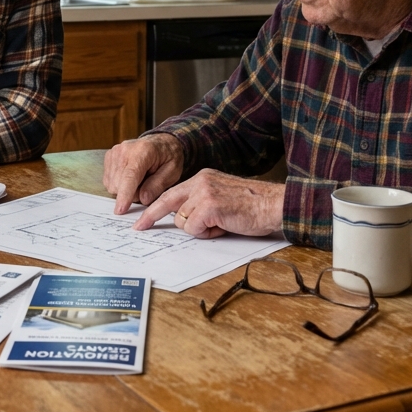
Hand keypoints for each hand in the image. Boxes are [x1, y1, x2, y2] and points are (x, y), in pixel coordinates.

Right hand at [103, 134, 184, 214]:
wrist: (160, 143)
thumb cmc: (168, 157)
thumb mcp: (172, 172)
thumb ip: (158, 185)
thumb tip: (143, 199)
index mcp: (143, 151)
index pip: (130, 175)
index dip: (125, 194)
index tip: (120, 210)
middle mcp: (125, 150)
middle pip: (119, 184)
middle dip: (132, 194)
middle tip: (146, 187)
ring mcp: (114, 152)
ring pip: (112, 184)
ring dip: (124, 190)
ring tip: (139, 181)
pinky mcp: (109, 157)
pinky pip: (108, 181)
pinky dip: (119, 185)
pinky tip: (130, 179)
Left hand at [133, 170, 284, 238]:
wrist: (272, 204)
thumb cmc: (251, 206)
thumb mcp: (220, 197)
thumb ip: (200, 202)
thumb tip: (182, 219)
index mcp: (202, 177)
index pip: (171, 193)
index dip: (154, 208)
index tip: (141, 220)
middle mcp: (200, 181)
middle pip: (167, 202)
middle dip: (151, 217)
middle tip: (139, 228)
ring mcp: (204, 193)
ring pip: (182, 220)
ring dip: (198, 229)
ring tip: (219, 224)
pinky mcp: (210, 206)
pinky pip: (193, 228)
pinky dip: (206, 233)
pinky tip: (223, 226)